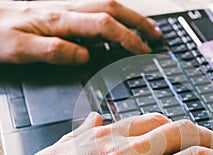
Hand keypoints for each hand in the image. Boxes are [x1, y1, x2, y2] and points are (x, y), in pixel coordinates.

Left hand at [0, 0, 160, 64]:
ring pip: (107, 5)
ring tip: (146, 28)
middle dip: (138, 22)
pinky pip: (95, 8)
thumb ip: (56, 51)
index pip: (104, 25)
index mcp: (60, 20)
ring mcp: (66, 7)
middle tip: (156, 35)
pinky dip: (115, 15)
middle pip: (113, 8)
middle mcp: (67, 9)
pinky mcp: (63, 10)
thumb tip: (85, 56)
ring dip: (130, 16)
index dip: (127, 37)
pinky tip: (119, 23)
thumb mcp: (22, 49)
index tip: (142, 51)